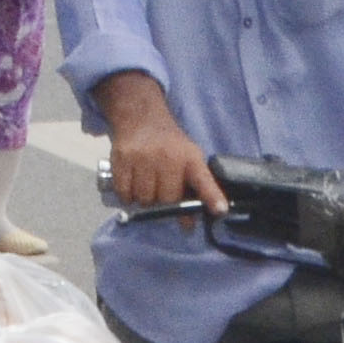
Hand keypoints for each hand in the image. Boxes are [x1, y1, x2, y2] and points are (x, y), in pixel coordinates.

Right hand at [101, 84, 227, 218]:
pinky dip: (127, 196)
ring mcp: (143, 158)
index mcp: (190, 158)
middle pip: (167, 200)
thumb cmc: (169, 146)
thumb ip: (192, 188)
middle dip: (164, 202)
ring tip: (147, 184)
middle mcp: (168, 158)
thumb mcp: (188, 158)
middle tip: (161, 191)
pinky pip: (125, 194)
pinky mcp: (122, 160)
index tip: (220, 210)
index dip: (212, 197)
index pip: (203, 180)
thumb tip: (188, 224)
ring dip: (145, 200)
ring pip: (144, 200)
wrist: (141, 118)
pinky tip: (132, 183)